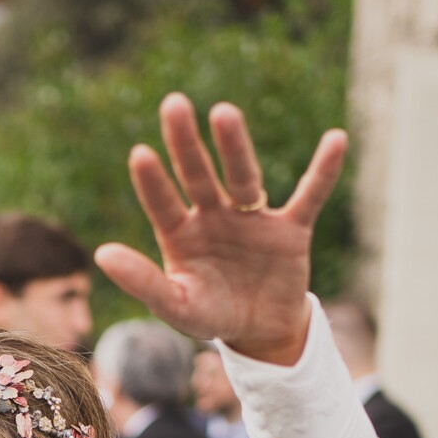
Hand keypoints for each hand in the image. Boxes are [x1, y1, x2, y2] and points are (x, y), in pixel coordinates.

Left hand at [94, 94, 346, 365]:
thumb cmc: (212, 315)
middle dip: (186, 143)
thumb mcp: (176, 305)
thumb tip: (101, 253)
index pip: (163, 203)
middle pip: (198, 174)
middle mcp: (214, 216)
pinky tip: (336, 140)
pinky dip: (323, 171)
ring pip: (243, 177)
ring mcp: (252, 219)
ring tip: (223, 113)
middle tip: (173, 104)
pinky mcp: (290, 229)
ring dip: (235, 147)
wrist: (261, 332)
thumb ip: (142, 282)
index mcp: (182, 233)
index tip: (141, 154)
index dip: (153, 182)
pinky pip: (310, 195)